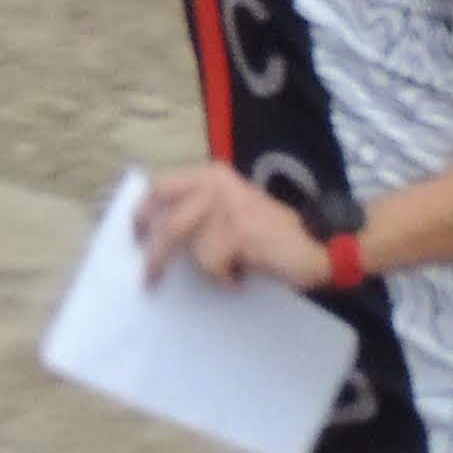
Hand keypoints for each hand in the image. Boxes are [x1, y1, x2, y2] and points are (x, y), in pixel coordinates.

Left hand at [136, 163, 329, 290]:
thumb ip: (199, 210)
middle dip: (153, 247)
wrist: (316, 243)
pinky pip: (209, 263)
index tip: (136, 236)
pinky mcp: (236, 231)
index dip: (141, 212)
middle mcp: (214, 183)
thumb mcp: (231, 209)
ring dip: (202, 267)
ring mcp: (224, 205)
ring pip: (183, 243)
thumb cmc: (271, 233)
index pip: (159, 186)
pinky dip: (224, 278)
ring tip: (226, 275)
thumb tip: (155, 233)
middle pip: (161, 214)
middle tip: (150, 274)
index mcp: (211, 174)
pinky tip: (243, 275)